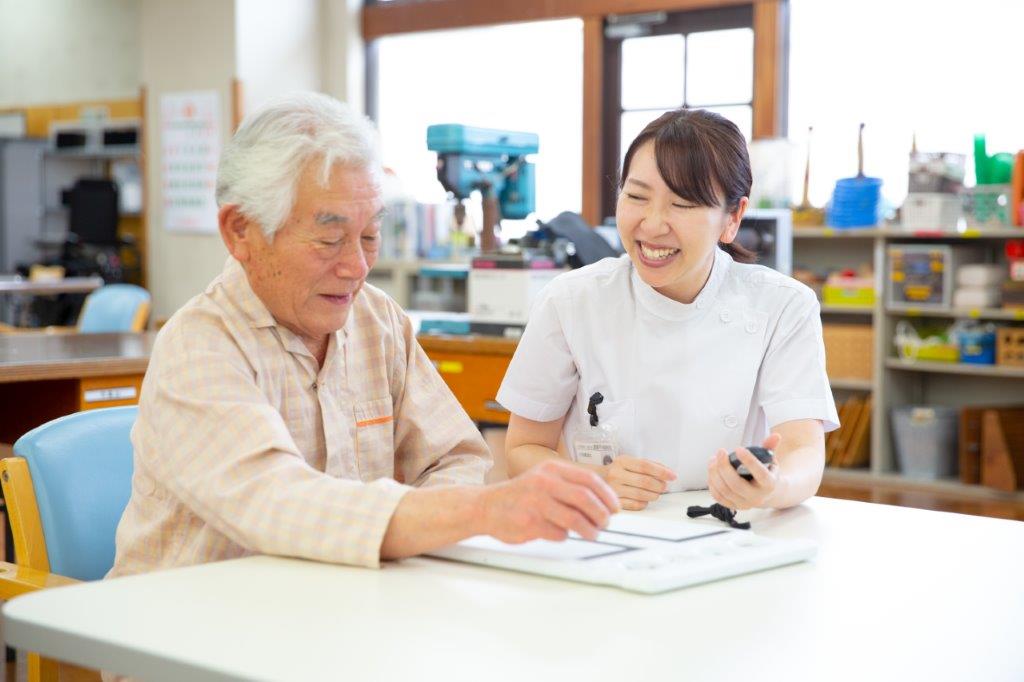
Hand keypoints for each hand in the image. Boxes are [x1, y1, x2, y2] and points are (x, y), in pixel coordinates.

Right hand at [480, 459, 619, 542]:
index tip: (615, 507)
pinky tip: (561, 533)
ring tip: (593, 534)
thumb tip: (601, 503)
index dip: (607, 495)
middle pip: (585, 498)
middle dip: (601, 514)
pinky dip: (565, 536)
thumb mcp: (543, 478)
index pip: (588, 479)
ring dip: (590, 530)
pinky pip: (559, 533)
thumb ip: (568, 486)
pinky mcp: (530, 523)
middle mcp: (544, 482)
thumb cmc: (521, 495)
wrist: (486, 506)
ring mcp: (536, 502)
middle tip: (605, 522)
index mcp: (551, 468)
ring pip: (575, 519)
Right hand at [601, 455, 676, 510]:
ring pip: (641, 494)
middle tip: (664, 486)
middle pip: (645, 481)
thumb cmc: (619, 471)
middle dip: (660, 485)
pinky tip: (645, 499)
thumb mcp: (630, 462)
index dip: (661, 471)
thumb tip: (668, 472)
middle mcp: (616, 474)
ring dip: (654, 495)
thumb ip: (649, 465)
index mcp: (622, 461)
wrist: (596, 479)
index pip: (645, 466)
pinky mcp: (614, 501)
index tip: (672, 476)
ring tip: (656, 493)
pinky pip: (635, 505)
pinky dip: (644, 503)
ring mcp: (614, 489)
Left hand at [707, 432, 782, 510]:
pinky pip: (719, 497)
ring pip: (724, 490)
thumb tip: (775, 435)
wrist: (768, 494)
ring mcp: (745, 504)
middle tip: (720, 452)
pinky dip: (712, 483)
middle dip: (724, 467)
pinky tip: (712, 472)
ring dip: (715, 473)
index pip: (760, 474)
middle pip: (736, 484)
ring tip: (713, 460)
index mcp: (769, 484)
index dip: (749, 461)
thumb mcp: (770, 460)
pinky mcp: (734, 506)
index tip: (738, 449)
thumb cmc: (767, 473)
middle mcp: (757, 497)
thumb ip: (770, 447)